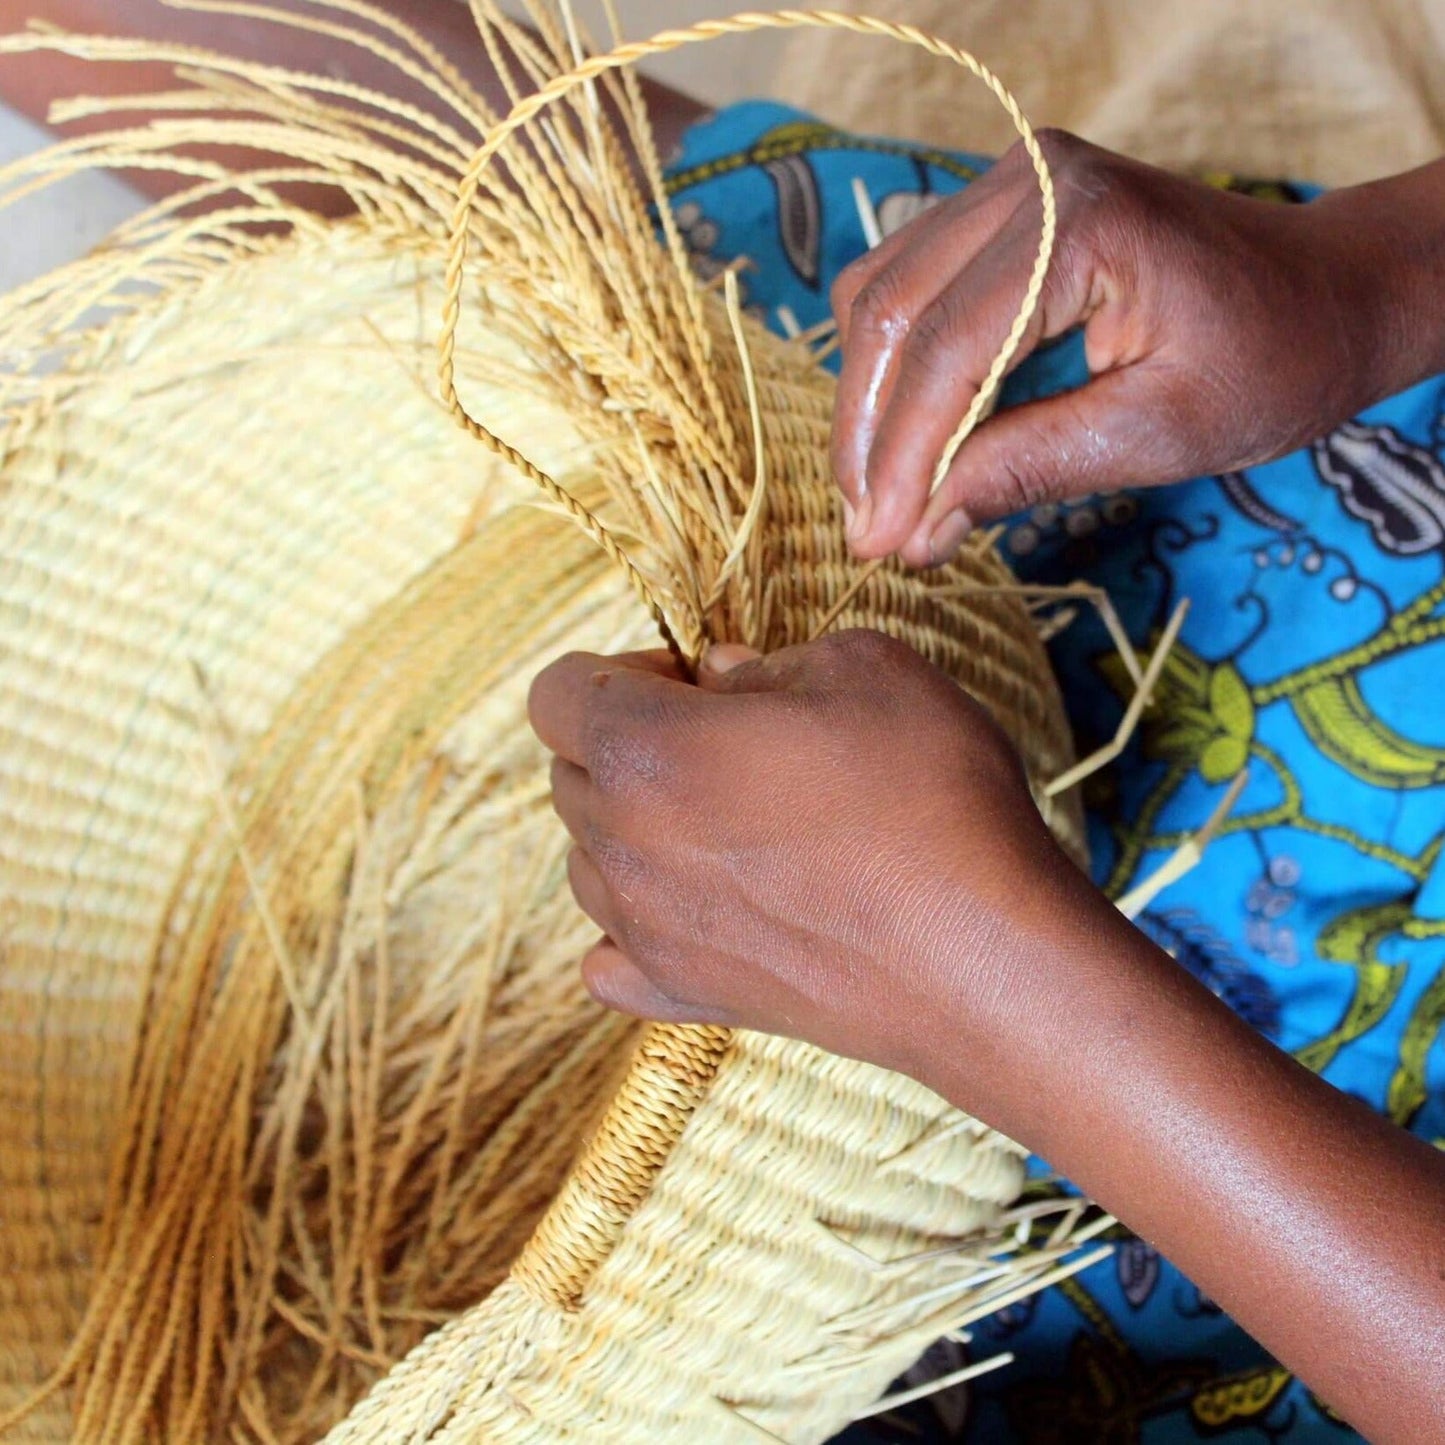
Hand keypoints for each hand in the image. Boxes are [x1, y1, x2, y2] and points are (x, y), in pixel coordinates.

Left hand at [528, 630, 1110, 1128]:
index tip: (684, 682)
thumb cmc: (927, 796)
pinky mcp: (680, 996)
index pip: (555, 692)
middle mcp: (622, 842)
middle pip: (571, 774)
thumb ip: (766, 662)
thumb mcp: (865, 669)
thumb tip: (719, 675)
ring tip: (722, 824)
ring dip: (631, 829)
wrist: (981, 954)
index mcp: (646, 748)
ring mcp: (645, 930)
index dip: (615, 671)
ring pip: (588, 860)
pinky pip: (609, 958)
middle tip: (720, 745)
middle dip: (627, 744)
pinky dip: (634, 927)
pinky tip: (694, 908)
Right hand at [830, 132, 1442, 564]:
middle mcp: (1031, 178)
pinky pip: (909, 284)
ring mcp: (1012, 184)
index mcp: (1083, 220)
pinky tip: (907, 439)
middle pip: (893, 311)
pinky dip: (896, 368)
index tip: (878, 545)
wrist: (1327, 292)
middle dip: (869, 436)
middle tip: (869, 533)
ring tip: (881, 496)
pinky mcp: (1004, 210)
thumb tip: (919, 530)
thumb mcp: (1163, 433)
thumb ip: (1033, 467)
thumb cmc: (1272, 362)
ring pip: (881, 295)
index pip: (949, 347)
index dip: (902, 457)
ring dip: (871, 403)